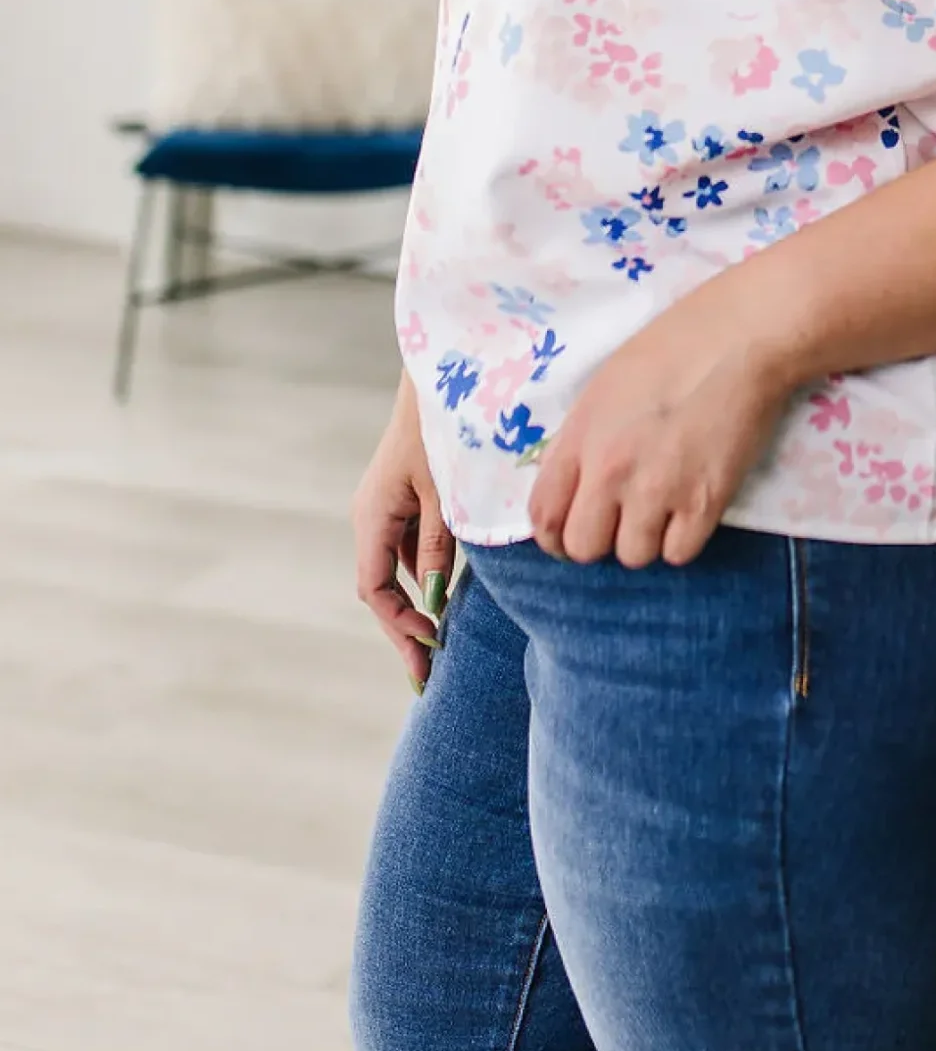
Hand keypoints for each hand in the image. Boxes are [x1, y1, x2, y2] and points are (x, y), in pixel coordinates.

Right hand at [352, 373, 456, 689]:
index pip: (376, 590)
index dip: (399, 626)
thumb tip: (431, 605)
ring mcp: (386, 507)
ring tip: (440, 643)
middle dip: (403, 630)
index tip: (430, 651)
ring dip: (415, 604)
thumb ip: (438, 549)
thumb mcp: (445, 495)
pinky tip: (448, 596)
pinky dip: (425, 575)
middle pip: (381, 588)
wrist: (444, 376)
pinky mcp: (404, 498)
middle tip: (427, 674)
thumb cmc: (445, 430)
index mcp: (373, 517)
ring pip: (396, 569)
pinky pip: (409, 547)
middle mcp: (371, 516)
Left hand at [527, 279, 793, 569]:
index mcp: (581, 436)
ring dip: (646, 537)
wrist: (740, 338)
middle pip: (584, 547)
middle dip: (600, 539)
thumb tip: (577, 484)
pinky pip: (679, 554)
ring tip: (664, 505)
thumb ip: (583, 439)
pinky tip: (692, 507)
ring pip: (633, 556)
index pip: (544, 515)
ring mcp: (657, 490)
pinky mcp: (705, 503)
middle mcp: (610, 470)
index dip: (554, 537)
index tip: (570, 536)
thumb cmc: (673, 347)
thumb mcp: (606, 386)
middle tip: (622, 519)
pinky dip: (685, 538)